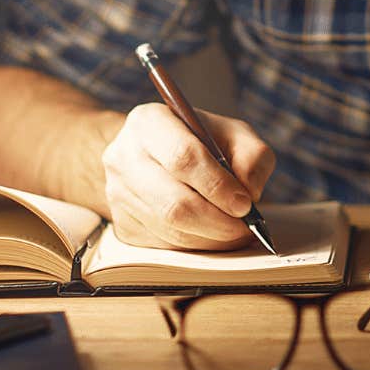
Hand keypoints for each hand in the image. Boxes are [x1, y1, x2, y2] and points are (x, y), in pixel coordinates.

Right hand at [100, 103, 275, 250]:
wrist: (158, 156)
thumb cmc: (202, 142)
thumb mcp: (234, 134)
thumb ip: (252, 156)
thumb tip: (249, 192)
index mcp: (149, 122)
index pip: (182, 157)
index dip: (217, 186)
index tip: (245, 204)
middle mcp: (124, 156)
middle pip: (173, 202)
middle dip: (217, 221)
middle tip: (245, 227)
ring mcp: (117, 193)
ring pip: (169, 229)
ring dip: (210, 238)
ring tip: (235, 232)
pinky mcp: (121, 224)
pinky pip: (163, 246)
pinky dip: (195, 247)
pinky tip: (212, 235)